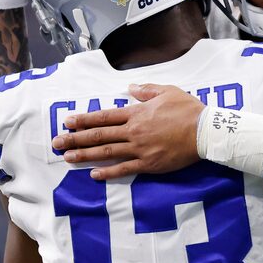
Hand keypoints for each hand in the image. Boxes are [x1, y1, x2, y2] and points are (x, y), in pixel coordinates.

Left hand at [51, 84, 203, 179]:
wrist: (205, 131)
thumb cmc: (188, 109)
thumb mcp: (167, 91)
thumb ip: (146, 90)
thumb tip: (131, 88)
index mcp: (136, 113)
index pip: (104, 117)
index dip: (84, 119)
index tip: (68, 121)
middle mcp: (133, 131)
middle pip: (99, 135)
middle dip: (75, 138)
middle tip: (57, 142)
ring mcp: (139, 149)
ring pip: (106, 153)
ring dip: (85, 155)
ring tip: (68, 158)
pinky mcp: (148, 164)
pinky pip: (124, 169)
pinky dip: (108, 172)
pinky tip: (94, 174)